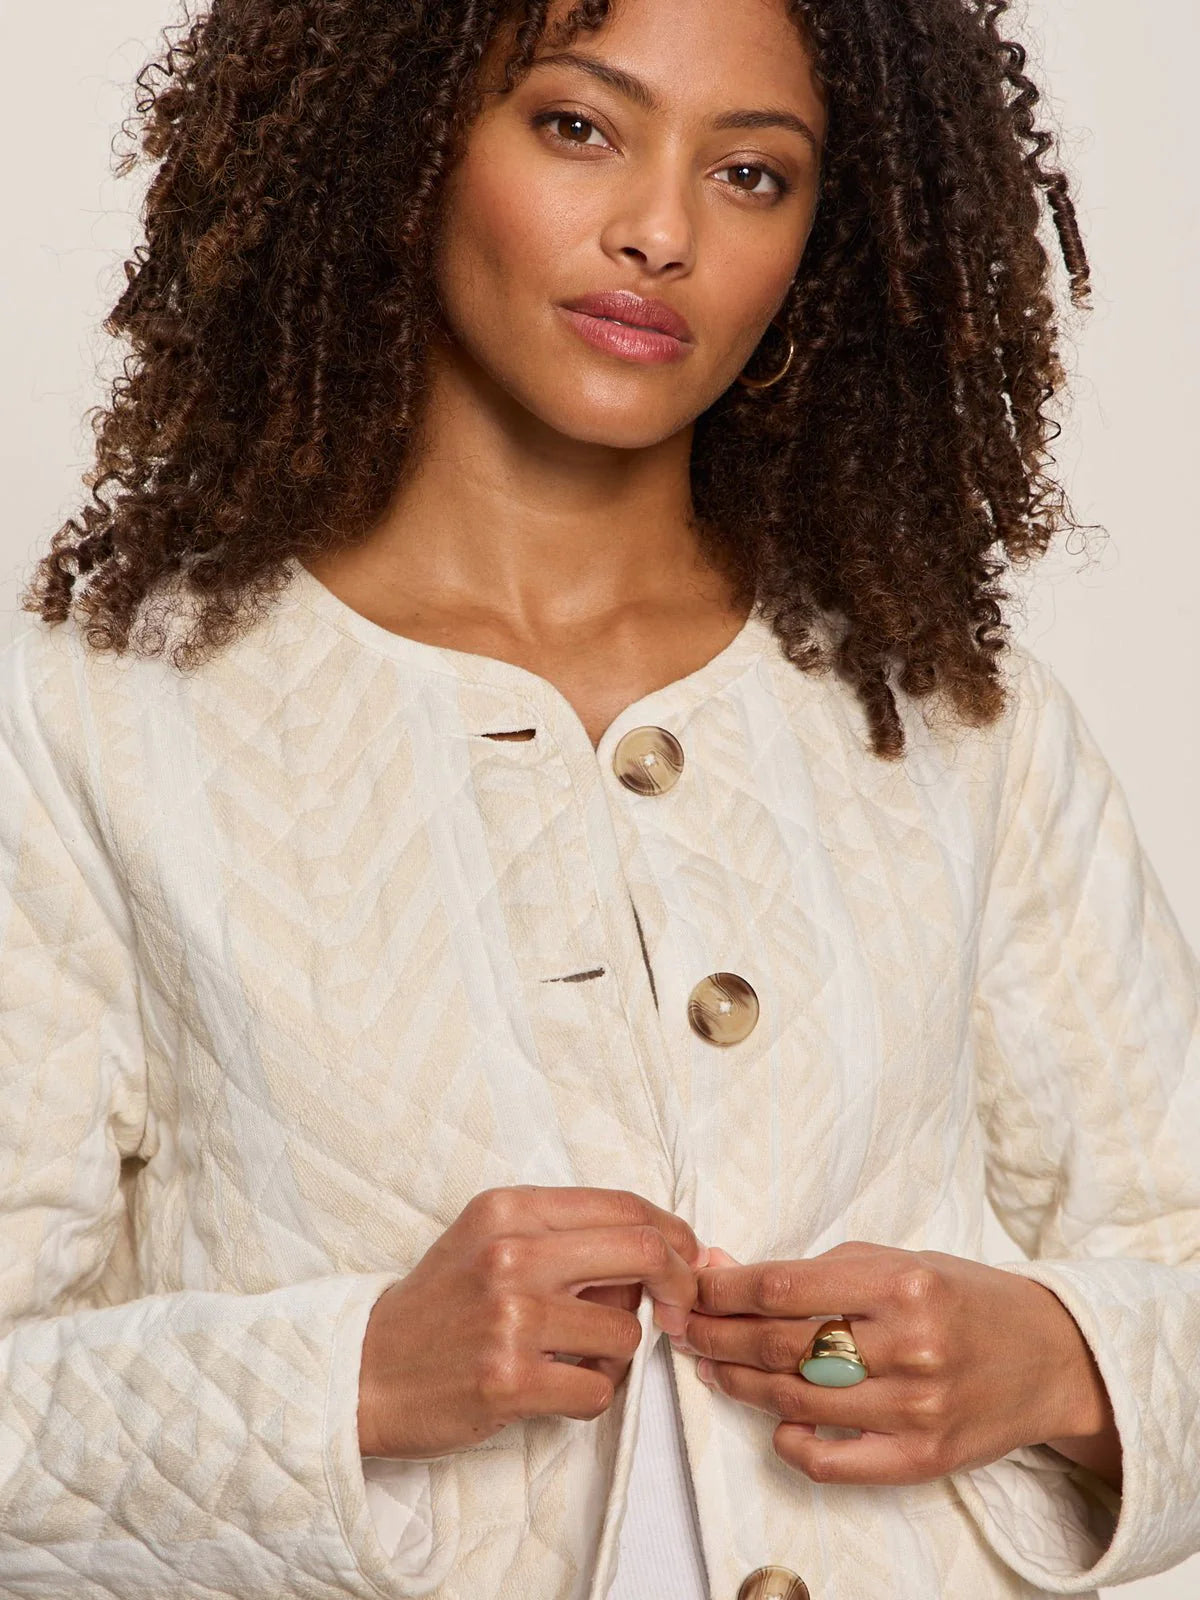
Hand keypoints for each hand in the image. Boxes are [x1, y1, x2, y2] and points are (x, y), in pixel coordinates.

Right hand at [357, 1185, 704, 1458]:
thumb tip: (654, 1253)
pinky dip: (591, 1395)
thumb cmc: (439, 1306)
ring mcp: (510, 1318)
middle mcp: (511, 1254)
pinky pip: (598, 1389)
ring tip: (575, 1355)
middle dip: (679, 1283)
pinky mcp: (510, 1380)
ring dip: (616, 1353)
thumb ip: (563, 1235)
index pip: (623, 1206)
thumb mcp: (490, 1240)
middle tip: (678, 1309)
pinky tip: (556, 1388)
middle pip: (643, 1253)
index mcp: (510, 1209)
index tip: (687, 1258)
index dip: (673, 1233)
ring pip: (625, 1331)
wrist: (365, 1372)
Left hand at [671, 1241, 1121, 1489]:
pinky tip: (773, 1417)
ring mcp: (915, 1409)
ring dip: (737, 1381)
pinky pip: (830, 1462)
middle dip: (716, 1334)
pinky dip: (790, 1440)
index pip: (783, 1288)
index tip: (687, 1286)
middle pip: (780, 1346)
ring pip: (794, 1401)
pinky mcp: (922, 1459)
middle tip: (681, 1326)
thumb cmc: (962, 1298)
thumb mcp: (896, 1261)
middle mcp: (909, 1346)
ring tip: (709, 1363)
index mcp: (902, 1284)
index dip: (722, 1290)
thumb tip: (723, 1269)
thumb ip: (813, 1269)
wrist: (1050, 1356)